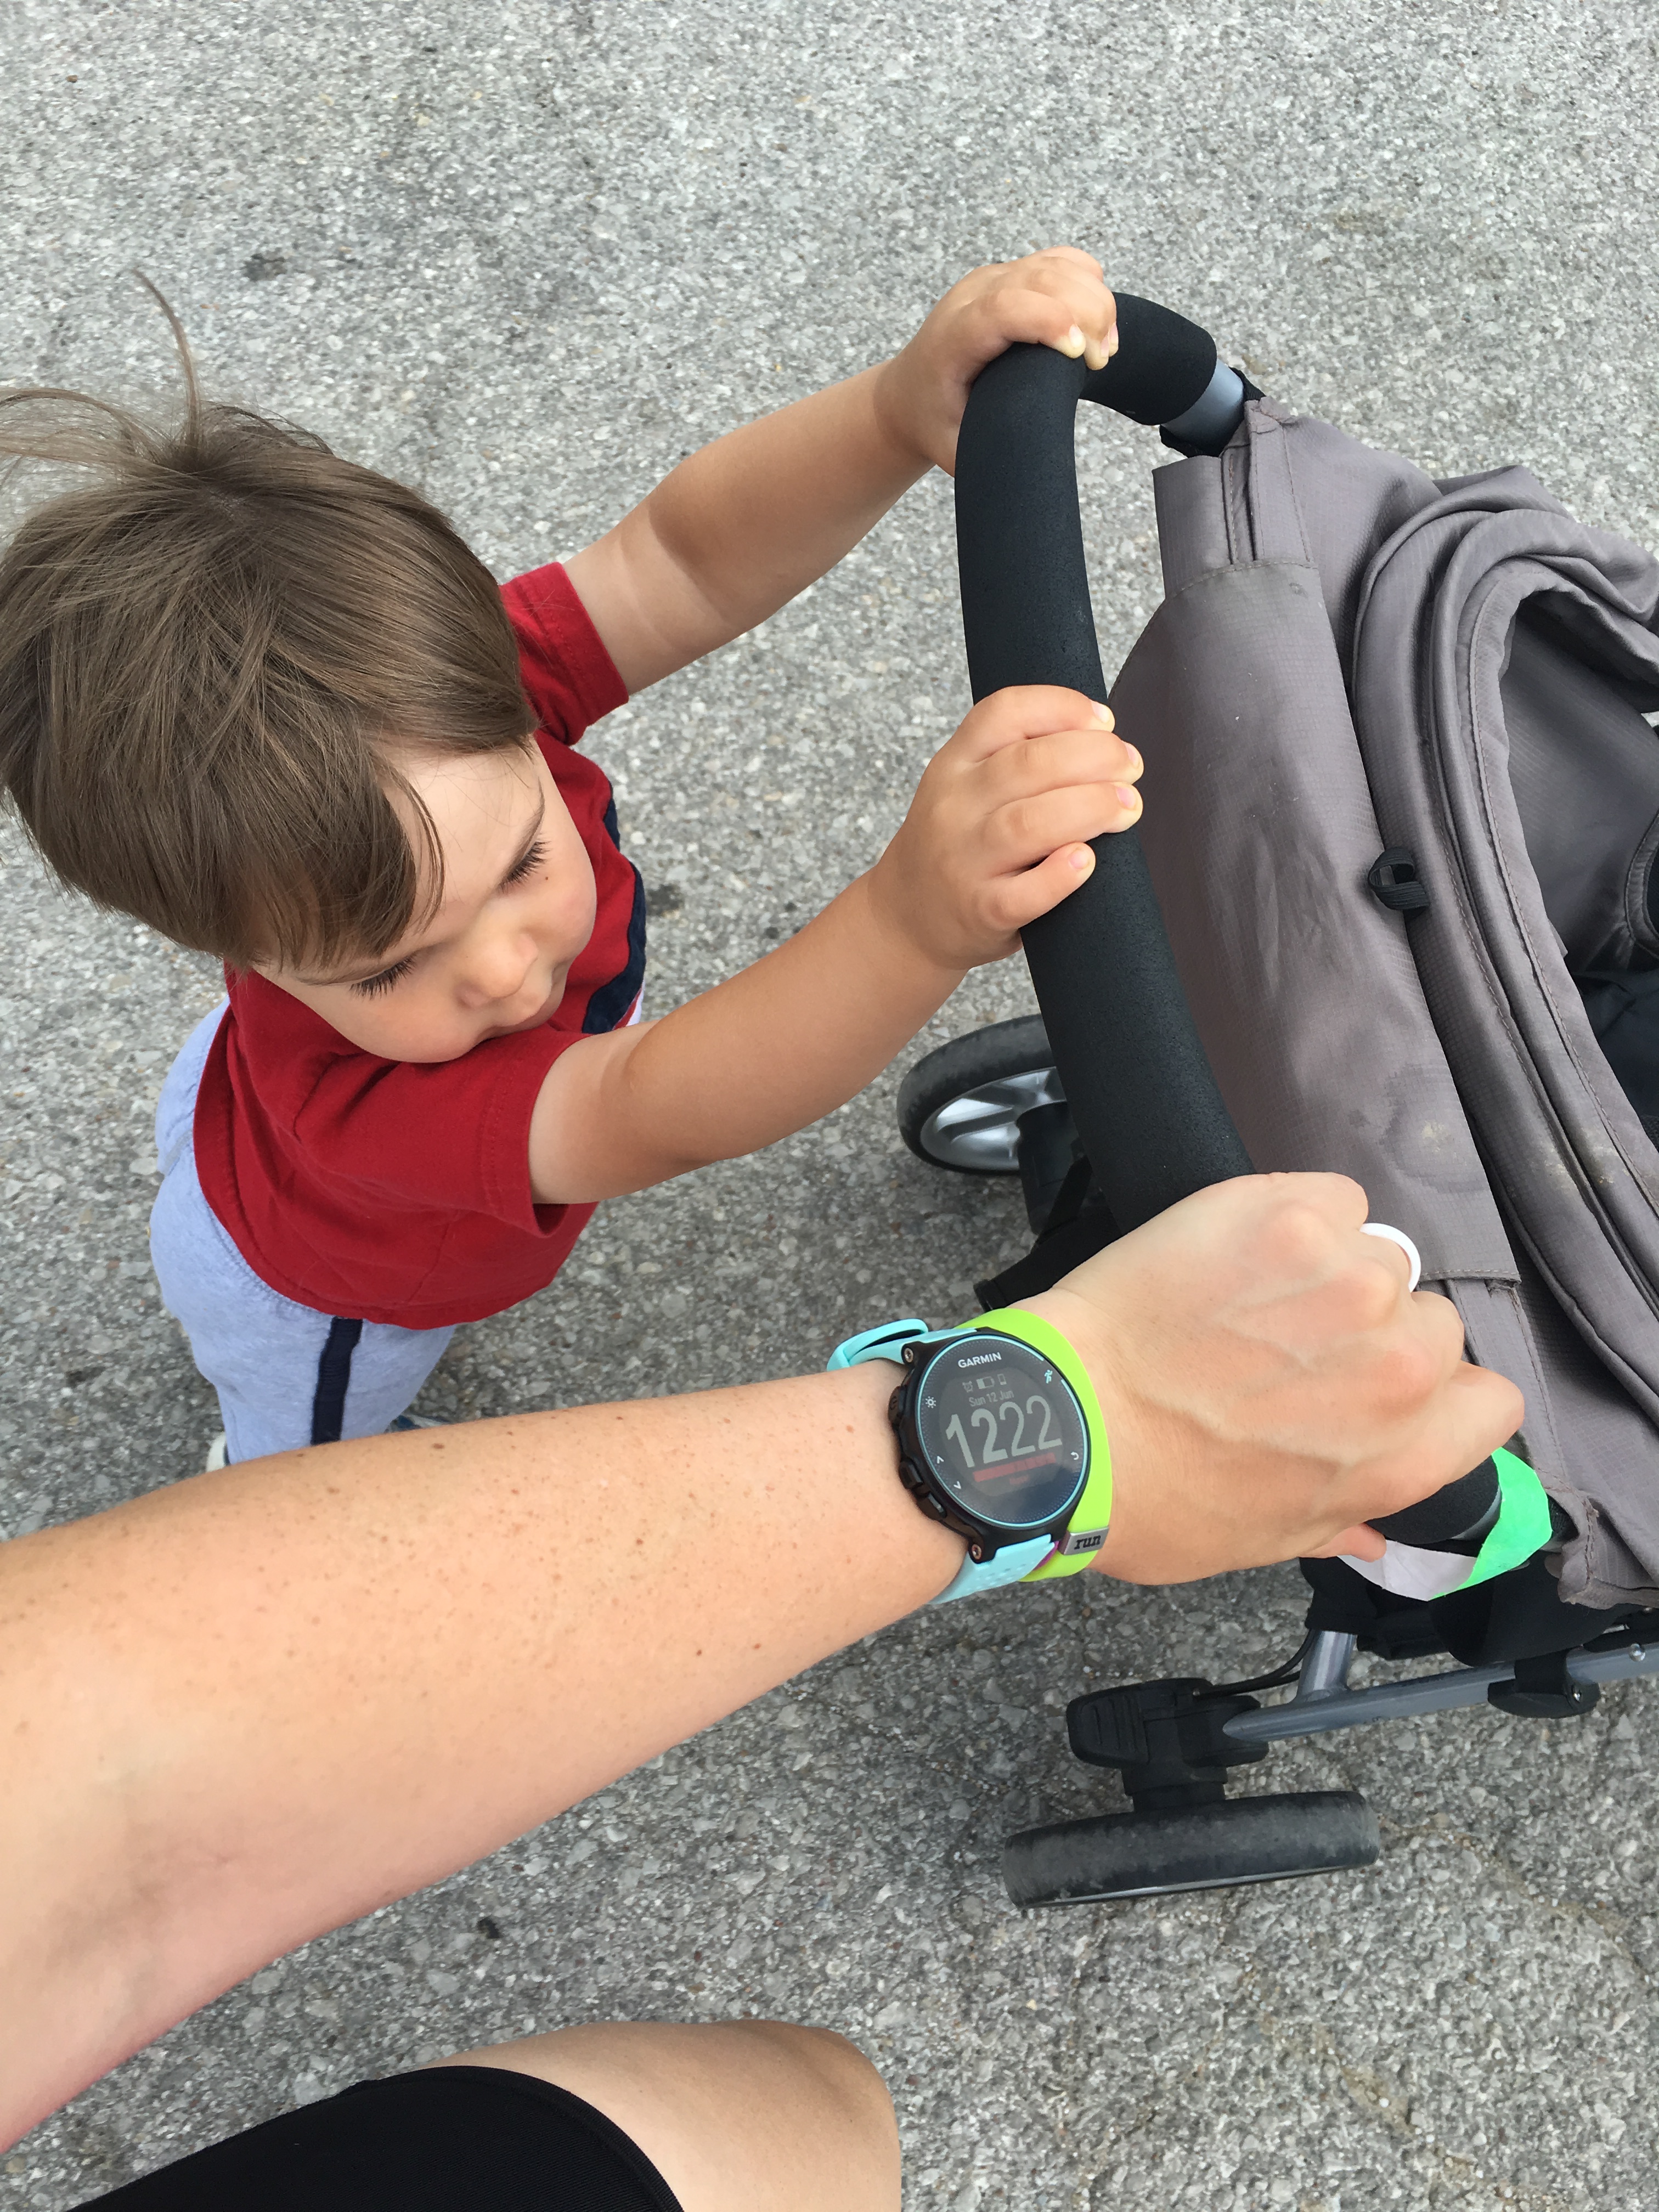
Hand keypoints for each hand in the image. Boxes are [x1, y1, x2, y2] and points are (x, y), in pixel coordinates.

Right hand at [866, 687, 1142, 973]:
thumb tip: (1103, 740)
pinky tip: (1086, 861)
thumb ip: (1017, 759)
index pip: (1005, 713)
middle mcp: (954, 807)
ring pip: (1029, 824)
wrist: (909, 917)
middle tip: (1130, 768)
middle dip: (1096, 757)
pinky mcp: (981, 911)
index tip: (1105, 721)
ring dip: (1090, 808)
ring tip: (1126, 807)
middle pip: (1029, 765)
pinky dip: (1060, 876)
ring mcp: (964, 861)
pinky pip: (1024, 894)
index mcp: (955, 764)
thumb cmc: (959, 846)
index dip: (1063, 708)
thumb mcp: (966, 786)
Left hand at [873, 247, 1117, 474]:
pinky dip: (1088, 282)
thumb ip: (991, 457)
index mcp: (953, 339)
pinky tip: (1097, 320)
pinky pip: (1060, 262)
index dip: (1048, 321)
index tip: (1080, 354)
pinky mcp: (1013, 275)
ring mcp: (994, 279)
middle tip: (1103, 360)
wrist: (909, 394)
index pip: (1002, 309)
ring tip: (1105, 348)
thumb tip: (1034, 476)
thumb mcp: (957, 452)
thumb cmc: (933, 423)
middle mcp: (972, 297)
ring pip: (1057, 266)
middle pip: (1042, 279)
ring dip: (1095, 300)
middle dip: (1086, 313)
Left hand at [1026, 1174, 1524, 1583]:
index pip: (1491, 1401)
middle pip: (1432, 1323)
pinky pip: (1333, 1198)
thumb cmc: (1153, 1496)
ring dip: (1331, 1275)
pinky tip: (1241, 1253)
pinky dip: (1297, 1218)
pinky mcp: (1286, 1215)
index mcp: (1402, 1452)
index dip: (1438, 1398)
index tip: (1386, 1392)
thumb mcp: (1265, 1539)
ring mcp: (1346, 1280)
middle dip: (1374, 1336)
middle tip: (1293, 1352)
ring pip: (1380, 1257)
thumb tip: (1378, 1532)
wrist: (1064, 1422)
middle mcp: (1396, 1363)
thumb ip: (1344, 1520)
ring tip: (1253, 1303)